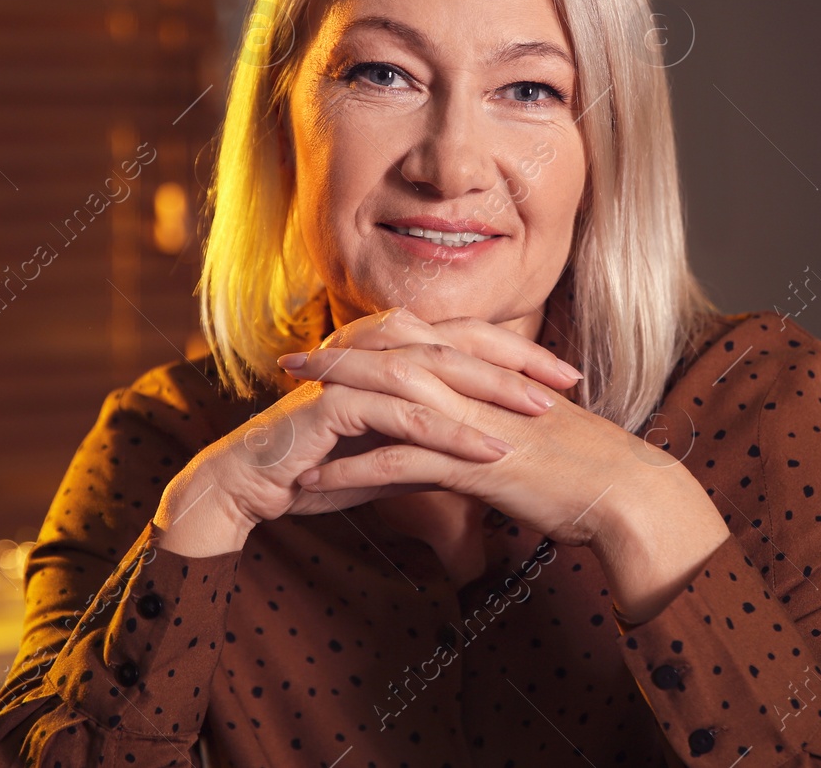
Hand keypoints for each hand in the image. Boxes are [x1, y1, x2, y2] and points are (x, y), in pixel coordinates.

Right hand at [153, 306, 581, 555]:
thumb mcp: (395, 446)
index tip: (568, 376)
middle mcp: (372, 344)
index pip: (466, 337)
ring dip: (492, 393)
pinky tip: (487, 452)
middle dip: (519, 363)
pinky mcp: (334, 402)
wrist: (252, 483)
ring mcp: (351, 368)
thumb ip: (438, 434)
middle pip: (459, 342)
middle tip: (569, 385)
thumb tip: (496, 441)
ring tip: (539, 416)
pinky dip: (448, 430)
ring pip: (435, 371)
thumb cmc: (323, 464)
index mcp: (389, 344)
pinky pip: (401, 413)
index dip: (519, 353)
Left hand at [281, 337, 731, 622]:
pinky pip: (395, 464)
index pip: (421, 342)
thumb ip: (502, 415)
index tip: (337, 346)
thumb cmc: (591, 467)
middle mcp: (477, 384)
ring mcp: (473, 419)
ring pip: (384, 404)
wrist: (628, 491)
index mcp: (493, 371)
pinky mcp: (472, 461)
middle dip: (337, 359)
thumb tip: (478, 423)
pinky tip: (314, 485)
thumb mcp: (538, 427)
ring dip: (329, 410)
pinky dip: (349, 474)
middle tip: (290, 363)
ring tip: (285, 420)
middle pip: (391, 358)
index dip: (375, 341)